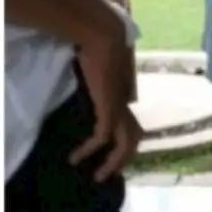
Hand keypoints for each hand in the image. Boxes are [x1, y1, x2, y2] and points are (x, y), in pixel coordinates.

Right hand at [71, 14, 139, 181]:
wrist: (104, 35)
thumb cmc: (101, 46)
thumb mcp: (101, 68)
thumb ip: (103, 79)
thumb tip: (93, 79)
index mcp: (126, 97)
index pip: (132, 125)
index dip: (124, 141)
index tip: (110, 153)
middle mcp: (127, 104)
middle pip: (135, 138)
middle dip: (124, 159)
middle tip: (107, 173)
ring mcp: (120, 106)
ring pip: (126, 143)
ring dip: (113, 162)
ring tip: (98, 175)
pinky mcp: (109, 107)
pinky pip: (103, 136)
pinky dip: (91, 150)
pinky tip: (77, 158)